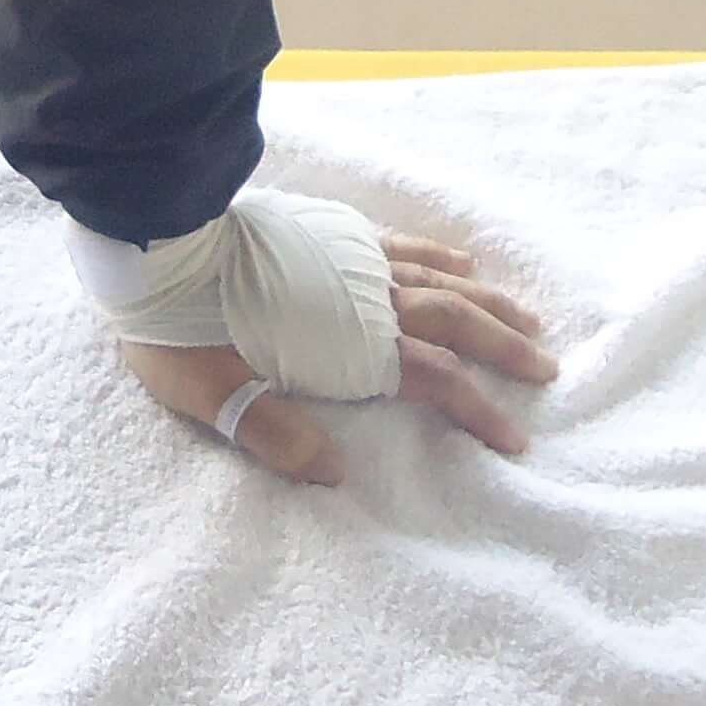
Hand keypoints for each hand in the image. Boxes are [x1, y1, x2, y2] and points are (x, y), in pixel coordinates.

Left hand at [124, 232, 554, 481]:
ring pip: (440, 280)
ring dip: (486, 302)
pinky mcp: (331, 231)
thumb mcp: (214, 394)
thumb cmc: (180, 326)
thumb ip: (276, 435)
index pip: (434, 381)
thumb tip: (335, 474)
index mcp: (348, 344)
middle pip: (455, 324)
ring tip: (527, 318)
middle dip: (504, 348)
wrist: (156, 238)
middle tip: (549, 367)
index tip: (515, 439)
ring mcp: (351, 259)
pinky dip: (438, 255)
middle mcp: (365, 298)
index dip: (477, 411)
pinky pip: (401, 244)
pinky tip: (462, 262)